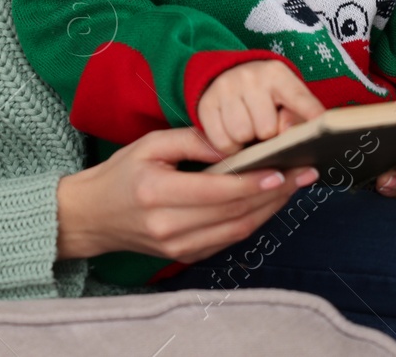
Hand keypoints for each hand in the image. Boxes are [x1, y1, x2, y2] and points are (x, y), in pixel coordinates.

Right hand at [55, 127, 318, 261]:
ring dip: (270, 209)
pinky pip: (227, 240)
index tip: (282, 171)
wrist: (91, 216)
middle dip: (274, 194)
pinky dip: (252, 221)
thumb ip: (193, 140)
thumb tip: (233, 144)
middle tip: (304, 174)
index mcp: (157, 193)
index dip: (253, 183)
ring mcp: (177, 247)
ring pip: (236, 230)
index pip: (216, 191)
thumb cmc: (121, 173)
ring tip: (294, 187)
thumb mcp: (150, 144)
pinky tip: (269, 203)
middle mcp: (168, 225)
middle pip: (234, 213)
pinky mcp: (183, 256)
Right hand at [195, 59, 325, 155]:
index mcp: (279, 74)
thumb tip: (293, 137)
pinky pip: (221, 141)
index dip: (312, 115)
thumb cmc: (266, 95)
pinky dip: (228, 146)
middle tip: (265, 130)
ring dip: (246, 143)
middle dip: (267, 137)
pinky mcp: (206, 103)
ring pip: (241, 137)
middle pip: (266, 130)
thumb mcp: (287, 98)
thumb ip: (297, 117)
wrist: (228, 74)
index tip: (323, 128)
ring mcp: (226, 88)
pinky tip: (232, 134)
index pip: (299, 99)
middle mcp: (251, 77)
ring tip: (248, 131)